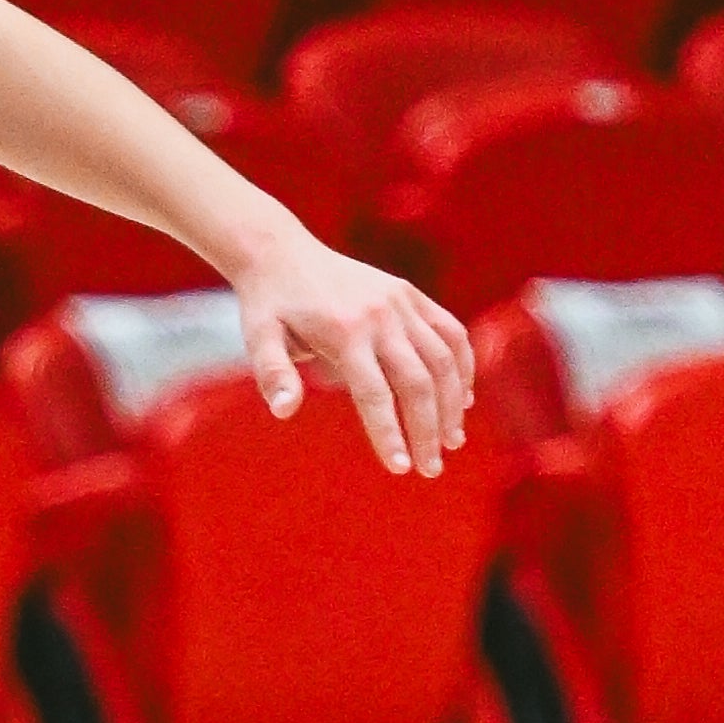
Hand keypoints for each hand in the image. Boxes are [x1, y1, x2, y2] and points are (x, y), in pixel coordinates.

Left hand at [230, 225, 476, 483]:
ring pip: (443, 358)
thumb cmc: (269, 305)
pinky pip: (450, 331)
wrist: (280, 252)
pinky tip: (464, 398)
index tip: (401, 468)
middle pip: (417, 381)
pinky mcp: (410, 294)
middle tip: (431, 469)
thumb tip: (284, 412)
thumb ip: (273, 374)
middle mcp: (380, 315)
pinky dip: (463, 365)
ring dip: (453, 403)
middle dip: (428, 429)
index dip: (390, 433)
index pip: (375, 393)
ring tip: (452, 441)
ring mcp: (400, 302)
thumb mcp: (259, 338)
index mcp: (344, 331)